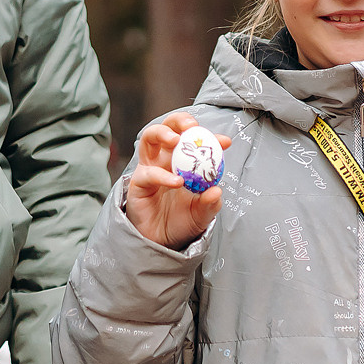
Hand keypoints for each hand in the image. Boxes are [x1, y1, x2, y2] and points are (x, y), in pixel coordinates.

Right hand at [124, 111, 228, 250]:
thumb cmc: (182, 221)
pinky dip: (162, 175)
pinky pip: (148, 173)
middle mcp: (166, 159)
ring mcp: (150, 168)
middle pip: (168, 127)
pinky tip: (176, 182)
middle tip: (192, 126)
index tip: (225, 141)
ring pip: (149, 138)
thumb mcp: (202, 214)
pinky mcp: (139, 183)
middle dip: (179, 121)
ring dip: (162, 133)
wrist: (162, 242)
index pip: (195, 141)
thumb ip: (210, 203)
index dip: (210, 137)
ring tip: (175, 140)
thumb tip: (217, 191)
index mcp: (184, 161)